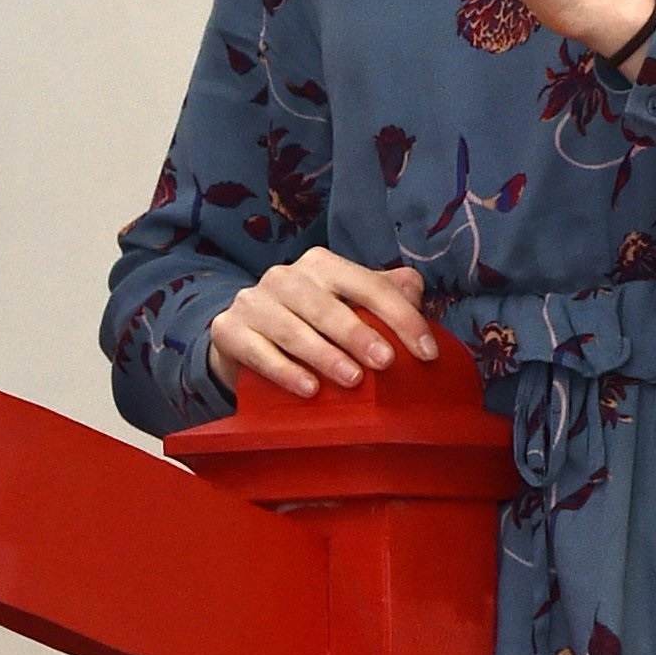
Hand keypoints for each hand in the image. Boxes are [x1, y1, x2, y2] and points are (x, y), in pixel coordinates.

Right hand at [207, 251, 439, 400]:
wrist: (246, 339)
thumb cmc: (312, 323)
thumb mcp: (349, 305)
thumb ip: (385, 295)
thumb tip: (416, 291)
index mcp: (323, 265)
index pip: (368, 286)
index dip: (402, 317)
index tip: (427, 352)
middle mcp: (285, 276)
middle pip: (327, 306)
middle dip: (359, 334)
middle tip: (386, 363)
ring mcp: (253, 302)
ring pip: (292, 329)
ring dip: (325, 355)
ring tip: (353, 380)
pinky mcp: (228, 329)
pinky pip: (258, 351)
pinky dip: (284, 371)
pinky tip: (309, 389)